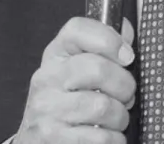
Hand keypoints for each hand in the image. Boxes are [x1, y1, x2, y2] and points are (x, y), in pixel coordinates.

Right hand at [14, 17, 137, 143]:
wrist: (36, 140)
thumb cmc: (65, 101)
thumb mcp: (77, 69)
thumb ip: (102, 49)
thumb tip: (126, 30)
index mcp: (56, 55)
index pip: (77, 30)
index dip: (109, 39)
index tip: (127, 56)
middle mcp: (47, 78)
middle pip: (98, 69)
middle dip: (125, 86)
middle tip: (126, 96)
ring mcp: (47, 109)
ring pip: (103, 107)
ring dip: (120, 117)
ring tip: (114, 119)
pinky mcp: (54, 138)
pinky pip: (100, 137)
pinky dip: (114, 139)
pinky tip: (106, 136)